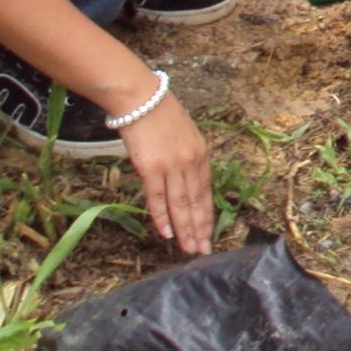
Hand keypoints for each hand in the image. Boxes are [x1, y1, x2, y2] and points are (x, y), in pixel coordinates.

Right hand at [118, 88, 213, 254]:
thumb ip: (188, 159)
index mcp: (201, 154)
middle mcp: (191, 161)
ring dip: (184, 228)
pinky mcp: (151, 168)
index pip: (206, 191)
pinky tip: (166, 233)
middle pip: (197, 201)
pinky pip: (158, 197)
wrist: (141, 99)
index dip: (207, 215)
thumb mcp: (185, 136)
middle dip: (199, 228)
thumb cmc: (160, 116)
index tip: (209, 235)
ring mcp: (172, 165)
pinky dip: (162, 216)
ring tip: (188, 248)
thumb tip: (187, 182)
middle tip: (202, 251)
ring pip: (181, 203)